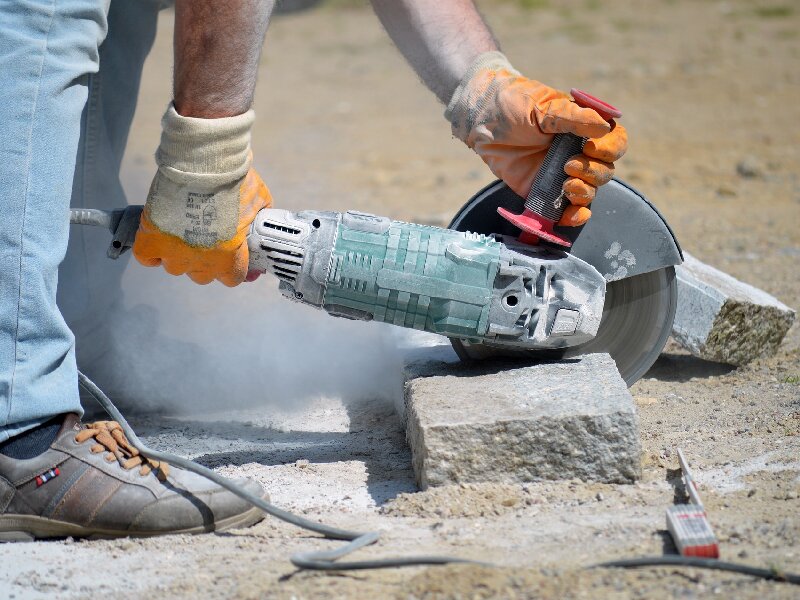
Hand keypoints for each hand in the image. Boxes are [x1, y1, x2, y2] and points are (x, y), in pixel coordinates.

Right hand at [133, 105, 271, 286]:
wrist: (202, 163)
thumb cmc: (235, 181)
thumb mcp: (259, 203)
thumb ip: (258, 224)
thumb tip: (258, 233)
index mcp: (229, 259)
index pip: (232, 279)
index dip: (232, 266)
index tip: (232, 255)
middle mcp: (201, 264)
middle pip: (202, 275)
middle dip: (206, 260)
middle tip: (206, 235)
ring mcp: (174, 255)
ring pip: (175, 267)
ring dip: (178, 253)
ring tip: (182, 229)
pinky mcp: (150, 242)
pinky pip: (148, 258)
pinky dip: (152, 251)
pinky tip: (159, 237)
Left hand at [446, 52, 626, 226]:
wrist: (482, 120)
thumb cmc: (514, 104)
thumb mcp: (544, 106)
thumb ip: (572, 117)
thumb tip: (604, 126)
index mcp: (585, 127)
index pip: (615, 141)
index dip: (610, 148)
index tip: (591, 148)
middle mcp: (579, 151)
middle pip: (606, 170)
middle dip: (593, 171)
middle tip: (568, 165)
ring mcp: (563, 173)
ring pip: (591, 190)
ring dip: (585, 192)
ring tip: (566, 184)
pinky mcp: (545, 191)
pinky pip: (568, 208)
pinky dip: (575, 216)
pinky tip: (570, 216)